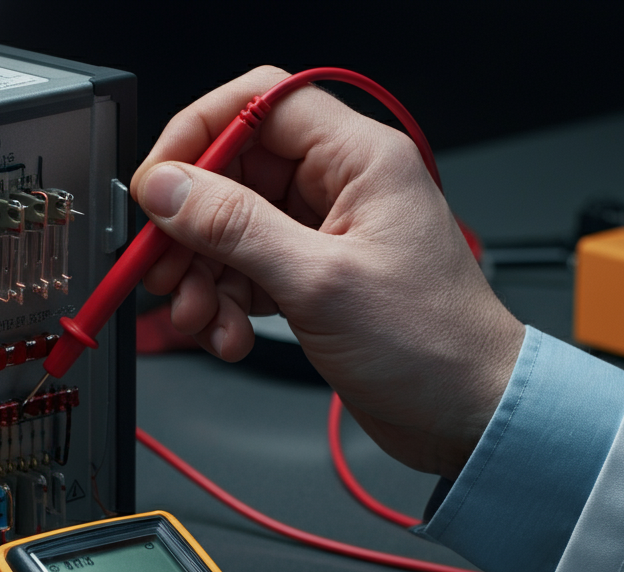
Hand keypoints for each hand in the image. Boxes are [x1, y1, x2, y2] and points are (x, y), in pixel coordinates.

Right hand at [131, 66, 524, 479]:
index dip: (198, 136)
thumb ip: (236, 229)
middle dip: (191, 229)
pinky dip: (227, 306)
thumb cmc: (432, 346)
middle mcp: (341, 190)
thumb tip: (169, 188)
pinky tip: (230, 336)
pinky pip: (249, 276)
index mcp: (359, 161)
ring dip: (204, 278)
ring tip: (202, 320)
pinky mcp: (315, 283)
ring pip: (234, 234)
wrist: (467, 414)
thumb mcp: (320, 284)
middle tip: (164, 269)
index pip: (258, 106)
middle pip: (236, 178)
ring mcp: (326, 239)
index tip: (157, 183)